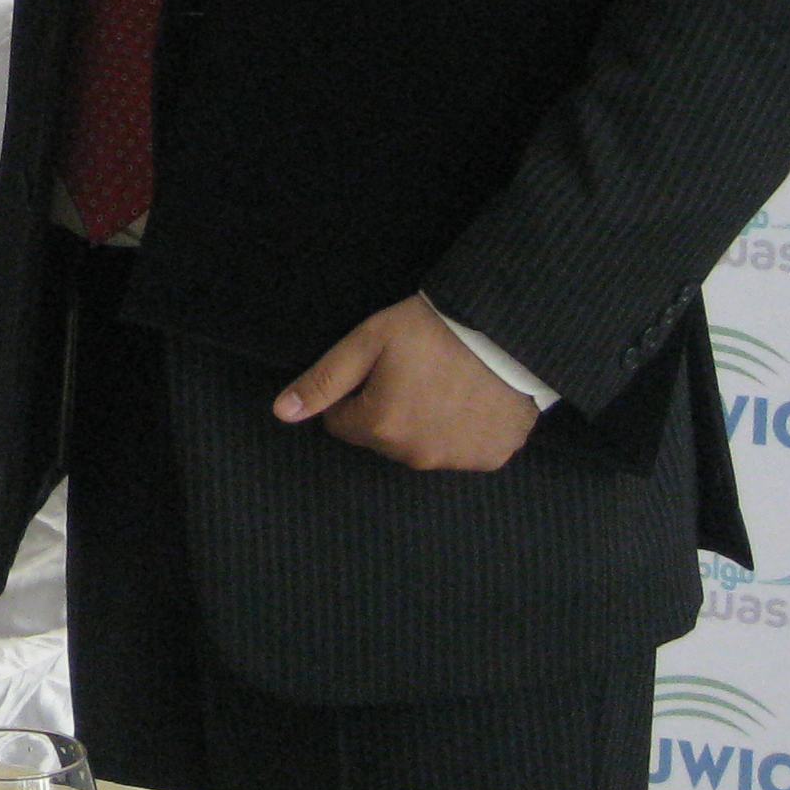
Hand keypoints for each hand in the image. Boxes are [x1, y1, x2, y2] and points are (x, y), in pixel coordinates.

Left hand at [272, 292, 536, 471]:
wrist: (507, 328)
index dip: (355, 393)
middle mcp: (415, 455)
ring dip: (426, 423)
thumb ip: (324, 380)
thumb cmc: (433, 329)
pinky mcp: (490, 458)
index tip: (381, 367)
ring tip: (447, 381)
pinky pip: (462, 450)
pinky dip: (463, 430)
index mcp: (381, 426)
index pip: (342, 423)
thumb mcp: (369, 341)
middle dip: (389, 410)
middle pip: (382, 438)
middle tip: (416, 370)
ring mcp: (456, 461)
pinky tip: (474, 397)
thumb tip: (282, 413)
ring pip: (421, 446)